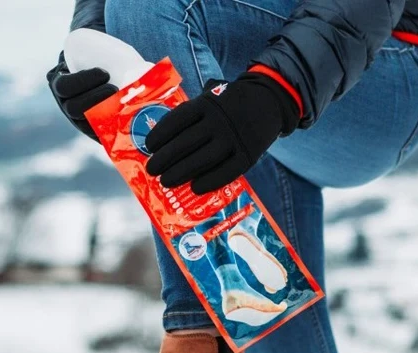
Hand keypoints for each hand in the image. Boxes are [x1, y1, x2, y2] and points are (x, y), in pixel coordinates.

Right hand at [47, 56, 117, 141]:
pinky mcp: (89, 129)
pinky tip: (122, 130)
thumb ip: (94, 50)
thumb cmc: (94, 55)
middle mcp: (64, 103)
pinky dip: (108, 133)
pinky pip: (95, 135)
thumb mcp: (89, 49)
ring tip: (121, 107)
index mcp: (59, 82)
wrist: (93, 67)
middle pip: (74, 108)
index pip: (65, 87)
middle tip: (116, 89)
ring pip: (84, 123)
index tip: (104, 73)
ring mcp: (76, 118)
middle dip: (96, 99)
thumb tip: (120, 46)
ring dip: (103, 116)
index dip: (84, 82)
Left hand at [145, 72, 299, 194]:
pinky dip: (209, 181)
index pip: (178, 120)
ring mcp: (234, 138)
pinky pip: (226, 171)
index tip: (148, 146)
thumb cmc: (229, 105)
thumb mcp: (210, 99)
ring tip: (165, 181)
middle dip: (165, 158)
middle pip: (186, 143)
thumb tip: (163, 142)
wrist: (269, 101)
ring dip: (181, 172)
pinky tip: (194, 189)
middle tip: (152, 169)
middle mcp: (219, 121)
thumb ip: (192, 116)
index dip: (160, 134)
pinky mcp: (248, 154)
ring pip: (203, 159)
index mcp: (207, 104)